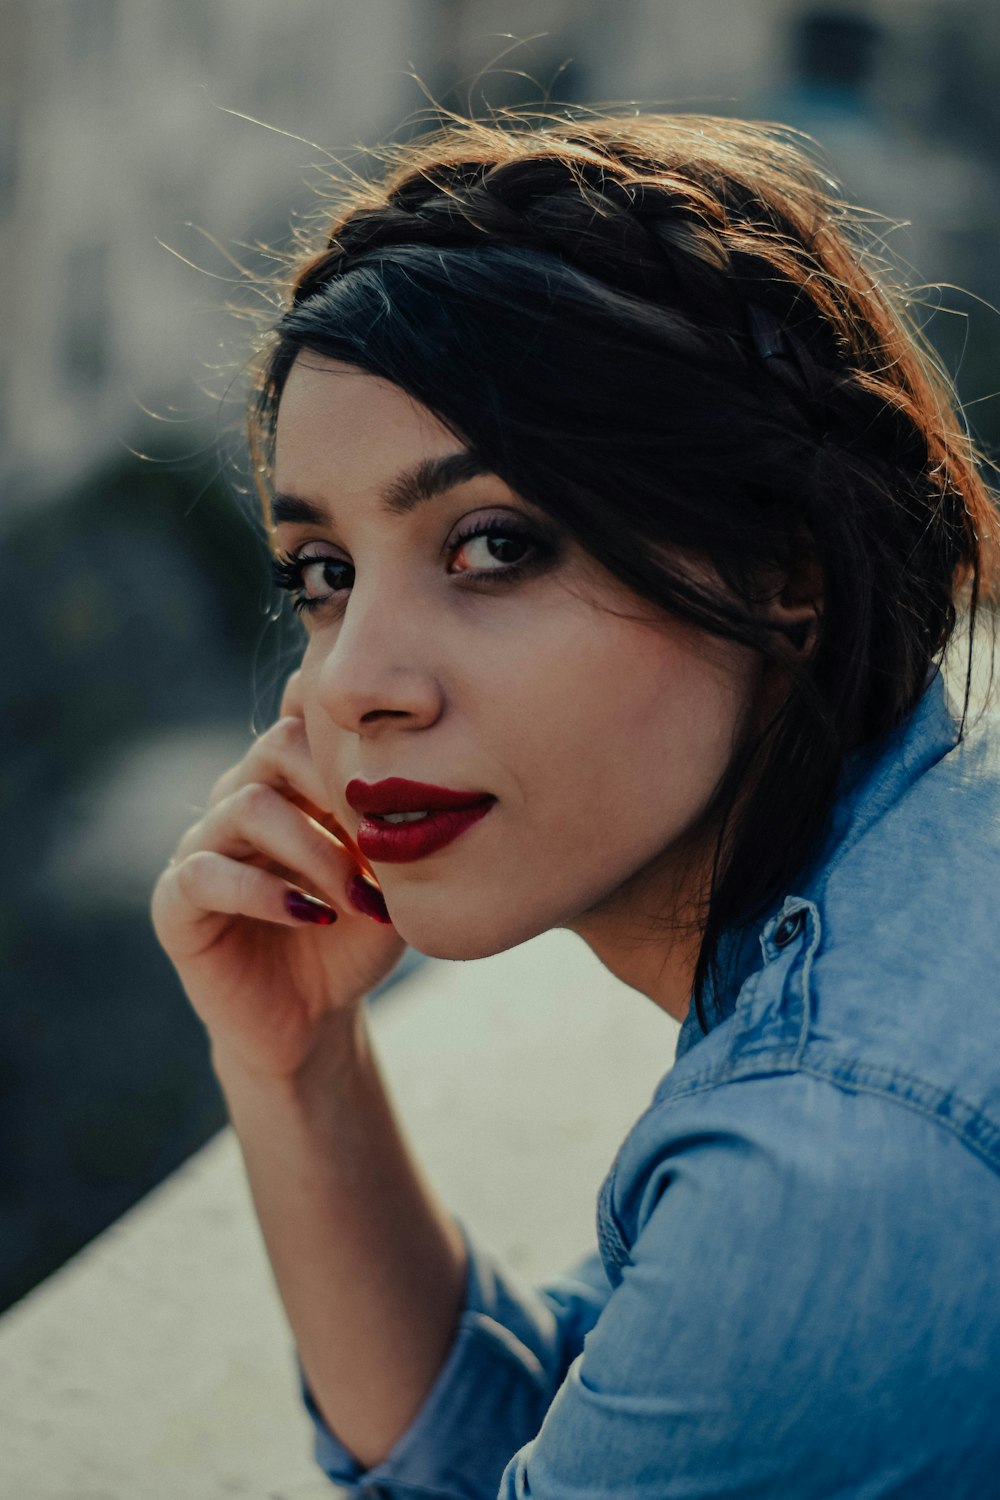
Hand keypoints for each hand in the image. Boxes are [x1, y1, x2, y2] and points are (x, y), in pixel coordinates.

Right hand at [151, 672, 406, 1080]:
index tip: (400, 776)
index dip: (350, 735)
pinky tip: (313, 917)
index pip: (305, 714)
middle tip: (382, 840)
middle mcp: (242, 798)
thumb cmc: (354, 938)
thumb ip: (398, 830)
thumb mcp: (391, 881)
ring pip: (249, 806)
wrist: (312, 1018)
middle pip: (279, 744)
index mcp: (291, 781)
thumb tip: (431, 787)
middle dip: (339, 787)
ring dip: (316, 852)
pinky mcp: (177, 901)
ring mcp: (204, 845)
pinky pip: (208, 874)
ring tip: (358, 899)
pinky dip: (267, 894)